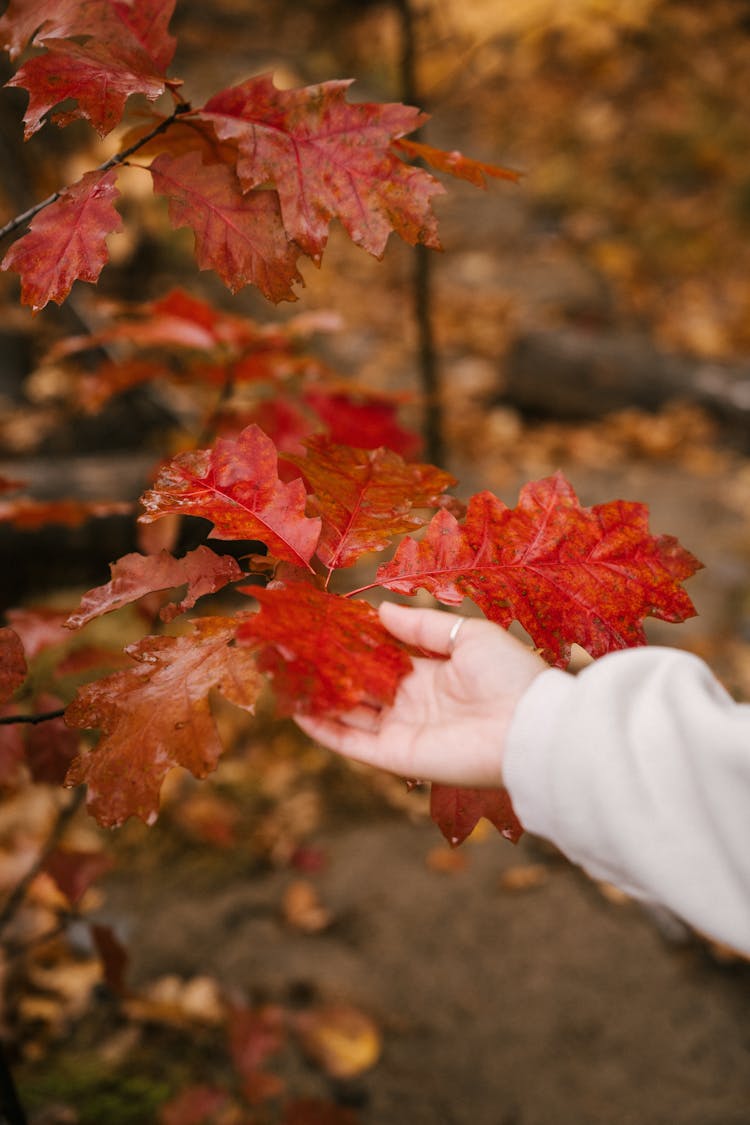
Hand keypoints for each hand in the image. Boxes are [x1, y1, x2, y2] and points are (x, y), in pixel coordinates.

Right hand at [294, 601, 546, 787]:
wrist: (530, 727)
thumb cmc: (510, 676)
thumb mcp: (467, 635)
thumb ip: (421, 627)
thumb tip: (380, 611)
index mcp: (431, 675)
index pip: (381, 659)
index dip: (352, 645)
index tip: (323, 627)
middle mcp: (413, 704)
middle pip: (360, 687)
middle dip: (327, 670)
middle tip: (293, 650)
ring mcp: (403, 731)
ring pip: (350, 715)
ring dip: (318, 697)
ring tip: (284, 676)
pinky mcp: (398, 757)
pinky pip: (353, 744)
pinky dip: (325, 731)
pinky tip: (298, 711)